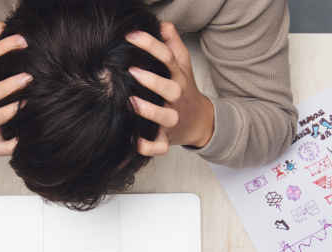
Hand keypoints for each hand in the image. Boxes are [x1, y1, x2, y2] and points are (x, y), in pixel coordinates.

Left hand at [126, 22, 214, 155]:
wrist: (201, 122)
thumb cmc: (185, 90)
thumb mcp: (182, 66)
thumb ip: (172, 44)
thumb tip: (162, 23)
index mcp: (178, 78)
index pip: (167, 58)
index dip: (150, 45)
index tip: (131, 35)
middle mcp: (175, 99)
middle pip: (169, 88)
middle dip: (153, 80)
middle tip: (132, 70)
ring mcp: (172, 120)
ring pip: (165, 118)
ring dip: (149, 112)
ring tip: (131, 103)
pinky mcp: (167, 139)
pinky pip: (159, 146)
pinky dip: (148, 146)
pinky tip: (135, 141)